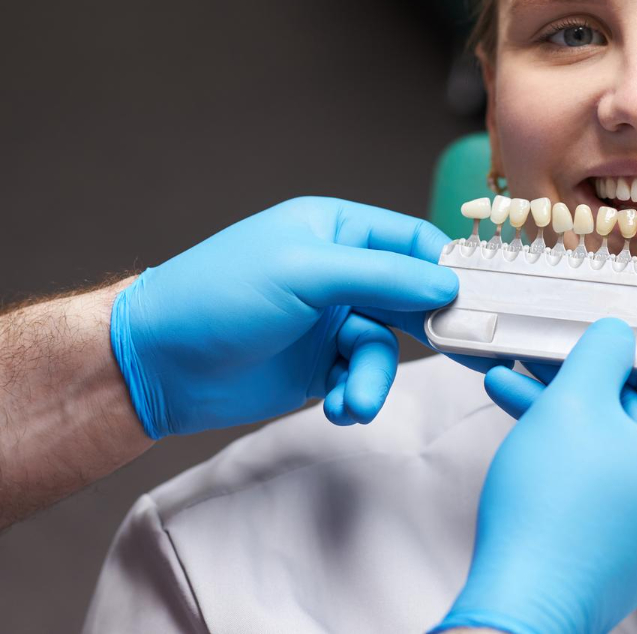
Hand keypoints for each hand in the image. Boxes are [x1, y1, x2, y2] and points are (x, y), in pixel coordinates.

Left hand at [110, 197, 458, 438]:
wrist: (156, 364)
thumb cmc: (216, 297)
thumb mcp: (304, 273)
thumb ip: (381, 275)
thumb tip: (446, 281)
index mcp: (334, 228)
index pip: (412, 240)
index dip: (448, 268)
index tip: (480, 300)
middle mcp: (337, 271)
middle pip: (409, 295)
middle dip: (429, 330)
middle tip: (466, 354)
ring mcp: (327, 320)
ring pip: (384, 347)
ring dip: (374, 378)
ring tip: (352, 402)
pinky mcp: (316, 365)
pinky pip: (359, 377)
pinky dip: (353, 395)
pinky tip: (336, 407)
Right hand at [435, 319, 636, 633]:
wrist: (523, 601)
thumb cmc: (552, 506)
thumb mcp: (574, 402)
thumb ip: (602, 354)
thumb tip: (619, 335)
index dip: (636, 358)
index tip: (595, 347)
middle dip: (585, 383)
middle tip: (542, 360)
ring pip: (615, 448)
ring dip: (565, 413)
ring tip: (509, 387)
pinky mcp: (625, 548)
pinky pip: (605, 484)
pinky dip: (570, 455)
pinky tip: (521, 428)